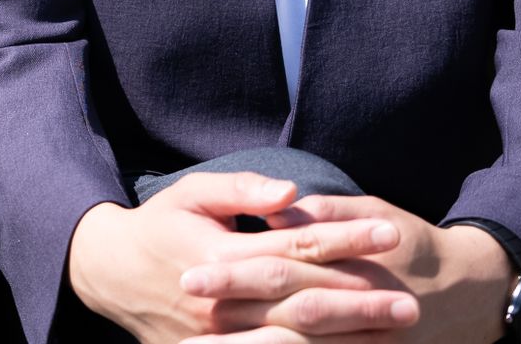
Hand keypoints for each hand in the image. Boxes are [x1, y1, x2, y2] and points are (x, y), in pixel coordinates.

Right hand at [67, 172, 419, 343]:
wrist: (110, 274)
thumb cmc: (159, 225)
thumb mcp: (192, 193)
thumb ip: (242, 190)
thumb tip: (292, 192)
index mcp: (220, 257)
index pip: (296, 248)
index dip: (345, 241)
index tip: (391, 234)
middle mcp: (223, 304)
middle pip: (304, 303)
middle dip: (360, 303)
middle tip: (410, 304)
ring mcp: (218, 338)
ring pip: (293, 341)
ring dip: (346, 338)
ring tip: (392, 333)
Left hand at [216, 196, 511, 343]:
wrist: (475, 295)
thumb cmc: (415, 246)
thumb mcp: (377, 215)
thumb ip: (326, 215)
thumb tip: (277, 212)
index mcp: (347, 267)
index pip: (278, 271)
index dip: (233, 277)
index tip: (189, 278)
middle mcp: (351, 312)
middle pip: (279, 323)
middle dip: (228, 331)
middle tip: (180, 334)